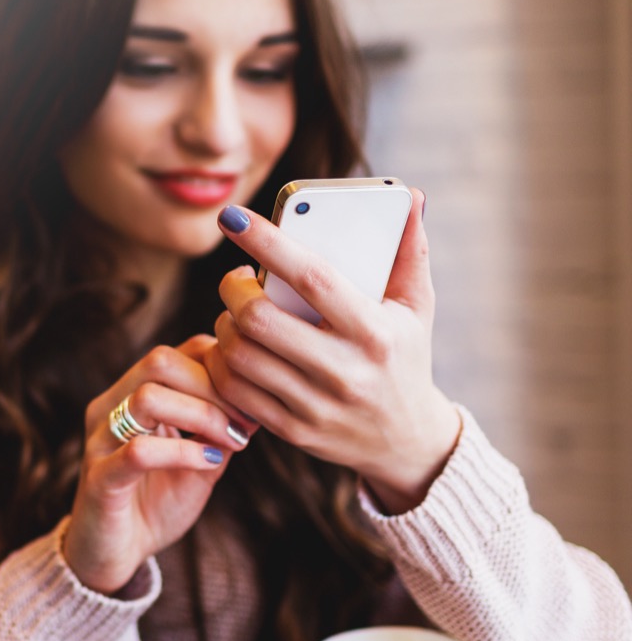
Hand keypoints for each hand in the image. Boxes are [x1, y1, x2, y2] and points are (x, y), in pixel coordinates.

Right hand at [64, 336, 257, 593]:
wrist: (114, 557)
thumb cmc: (154, 505)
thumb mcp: (199, 462)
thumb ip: (219, 430)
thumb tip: (260, 400)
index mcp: (130, 396)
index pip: (176, 352)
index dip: (220, 366)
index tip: (252, 401)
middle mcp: (109, 408)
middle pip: (160, 360)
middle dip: (214, 386)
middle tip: (244, 422)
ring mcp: (100, 441)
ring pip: (148, 397)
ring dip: (201, 415)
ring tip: (229, 441)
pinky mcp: (99, 478)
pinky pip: (139, 451)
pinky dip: (183, 452)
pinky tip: (208, 463)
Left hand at [209, 190, 460, 513]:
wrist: (407, 443)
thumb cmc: (406, 359)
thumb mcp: (416, 308)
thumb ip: (409, 253)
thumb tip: (411, 197)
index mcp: (375, 333)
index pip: (311, 277)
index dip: (266, 242)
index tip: (233, 217)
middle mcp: (345, 372)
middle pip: (260, 320)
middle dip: (233, 290)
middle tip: (238, 280)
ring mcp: (316, 406)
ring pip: (241, 355)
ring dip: (224, 326)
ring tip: (236, 314)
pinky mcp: (293, 431)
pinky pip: (235, 392)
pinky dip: (222, 363)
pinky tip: (233, 348)